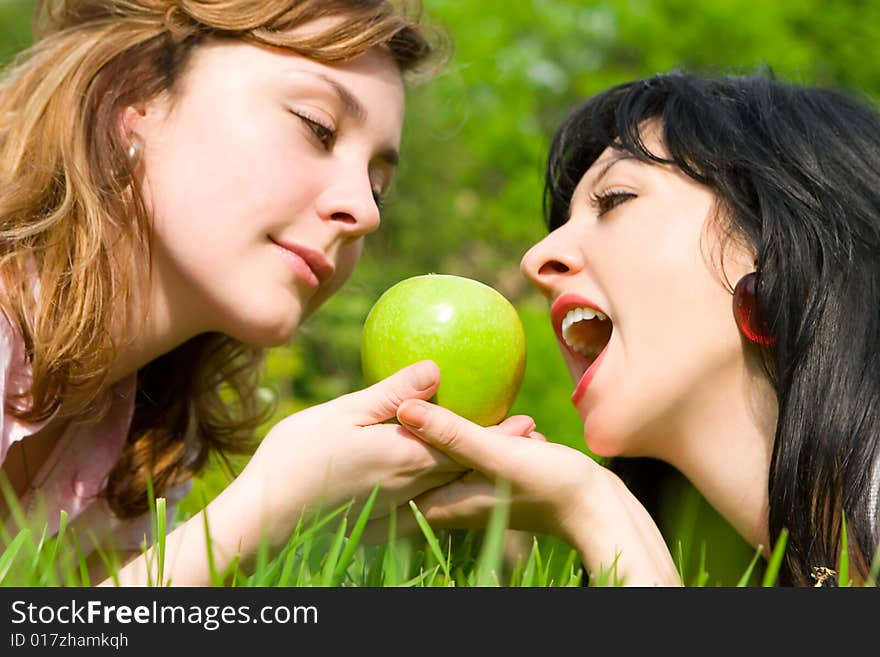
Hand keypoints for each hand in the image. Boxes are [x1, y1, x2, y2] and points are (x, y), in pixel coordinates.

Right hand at [231, 361, 532, 547]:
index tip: (525, 422)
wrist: (267, 516)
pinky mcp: (381, 520)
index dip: (497, 434)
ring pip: (451, 488)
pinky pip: (428, 504)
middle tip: (527, 441)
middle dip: (497, 455)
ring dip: (479, 474)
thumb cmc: (298, 456)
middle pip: (466, 468)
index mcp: (406, 456)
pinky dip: (448, 491)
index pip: (465, 443)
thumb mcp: (344, 414)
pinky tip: (447, 484)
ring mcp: (397, 507)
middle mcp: (411, 486)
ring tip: (500, 462)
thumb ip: (392, 394)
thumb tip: (437, 370)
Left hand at [375, 399, 681, 585]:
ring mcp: (479, 487)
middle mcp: (457, 497)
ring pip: (442, 458)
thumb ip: (451, 434)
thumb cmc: (550, 487)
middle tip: (360, 418)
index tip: (338, 446)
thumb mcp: (497, 455)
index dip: (365, 467)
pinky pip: (472, 450)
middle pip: (412, 469)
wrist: (600, 509)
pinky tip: (463, 405)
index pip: (393, 484)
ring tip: (400, 408)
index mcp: (447, 498)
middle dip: (391, 446)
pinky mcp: (500, 474)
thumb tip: (403, 407)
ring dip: (429, 436)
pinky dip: (464, 432)